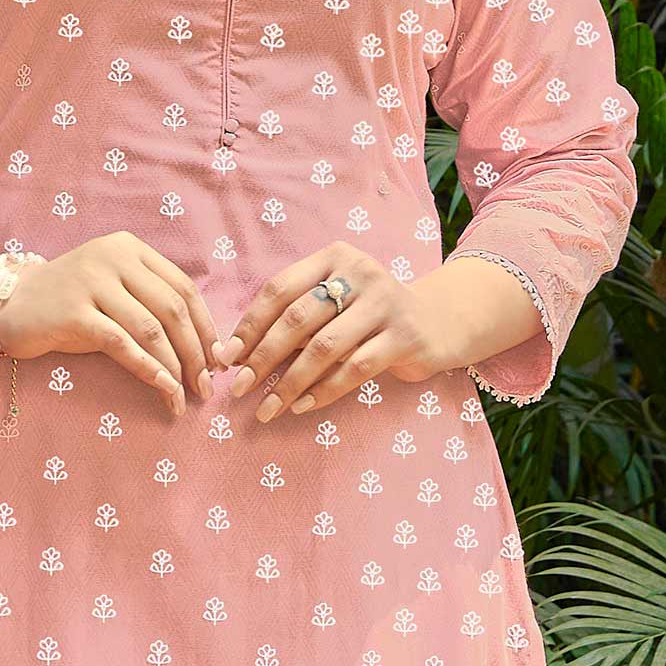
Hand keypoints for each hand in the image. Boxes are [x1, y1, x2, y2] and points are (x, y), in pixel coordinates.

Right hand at [0, 232, 222, 419]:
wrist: (9, 305)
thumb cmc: (70, 304)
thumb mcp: (113, 290)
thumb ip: (151, 303)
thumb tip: (203, 348)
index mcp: (130, 248)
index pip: (184, 288)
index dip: (207, 327)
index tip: (218, 360)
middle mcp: (113, 258)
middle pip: (173, 310)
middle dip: (196, 352)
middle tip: (206, 386)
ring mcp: (91, 283)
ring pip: (151, 329)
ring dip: (176, 368)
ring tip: (185, 396)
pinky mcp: (73, 313)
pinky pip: (122, 345)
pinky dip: (149, 369)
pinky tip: (164, 389)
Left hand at [215, 245, 460, 423]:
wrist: (438, 321)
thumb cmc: (369, 316)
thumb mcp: (335, 304)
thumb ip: (296, 319)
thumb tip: (238, 354)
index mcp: (334, 257)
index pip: (280, 289)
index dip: (250, 324)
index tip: (227, 356)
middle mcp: (359, 273)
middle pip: (298, 318)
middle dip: (263, 357)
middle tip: (239, 387)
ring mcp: (384, 304)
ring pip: (324, 347)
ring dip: (289, 382)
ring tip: (266, 408)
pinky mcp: (404, 336)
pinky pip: (355, 369)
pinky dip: (324, 391)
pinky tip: (301, 407)